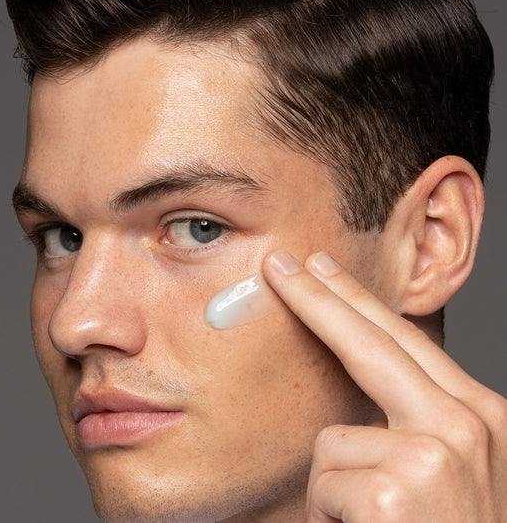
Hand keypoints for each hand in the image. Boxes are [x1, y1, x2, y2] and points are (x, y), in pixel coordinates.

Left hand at [263, 250, 506, 521]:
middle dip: (319, 298)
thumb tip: (353, 394)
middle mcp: (469, 424)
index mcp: (481, 418)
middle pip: (371, 340)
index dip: (355, 301)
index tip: (319, 269)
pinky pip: (328, 482)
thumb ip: (410, 427)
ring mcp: (437, 453)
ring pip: (336, 437)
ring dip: (339, 487)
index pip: (403, 340)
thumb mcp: (447, 477)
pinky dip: (335, 515)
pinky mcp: (397, 490)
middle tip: (280, 264)